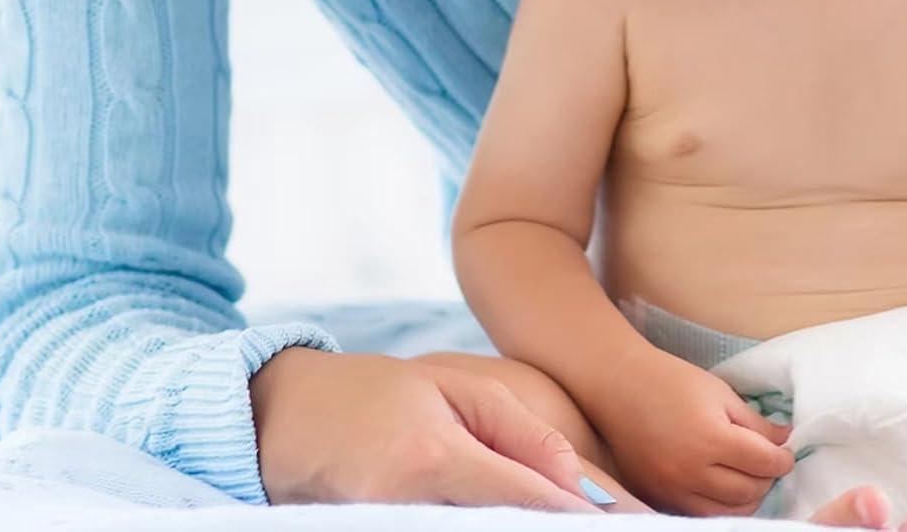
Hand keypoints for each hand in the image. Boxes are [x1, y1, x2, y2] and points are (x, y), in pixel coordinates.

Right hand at [249, 347, 604, 508]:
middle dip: (546, 531)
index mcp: (434, 457)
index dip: (573, 518)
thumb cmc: (377, 395)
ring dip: (514, 530)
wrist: (282, 418)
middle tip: (606, 530)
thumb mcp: (455, 388)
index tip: (624, 524)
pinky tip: (506, 524)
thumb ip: (520, 432)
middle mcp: (405, 507)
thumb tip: (576, 486)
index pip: (521, 499)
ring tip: (558, 523)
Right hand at [588, 348, 793, 514]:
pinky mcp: (657, 496)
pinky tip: (724, 490)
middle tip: (768, 464)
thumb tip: (785, 439)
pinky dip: (718, 507)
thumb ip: (755, 422)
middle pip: (748, 491)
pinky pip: (698, 515)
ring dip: (746, 499)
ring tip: (750, 479)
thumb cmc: (673, 381)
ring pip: (726, 512)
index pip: (763, 463)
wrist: (622, 386)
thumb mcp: (720, 393)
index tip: (787, 454)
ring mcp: (673, 488)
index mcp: (712, 438)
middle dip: (766, 479)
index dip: (782, 460)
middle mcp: (692, 470)